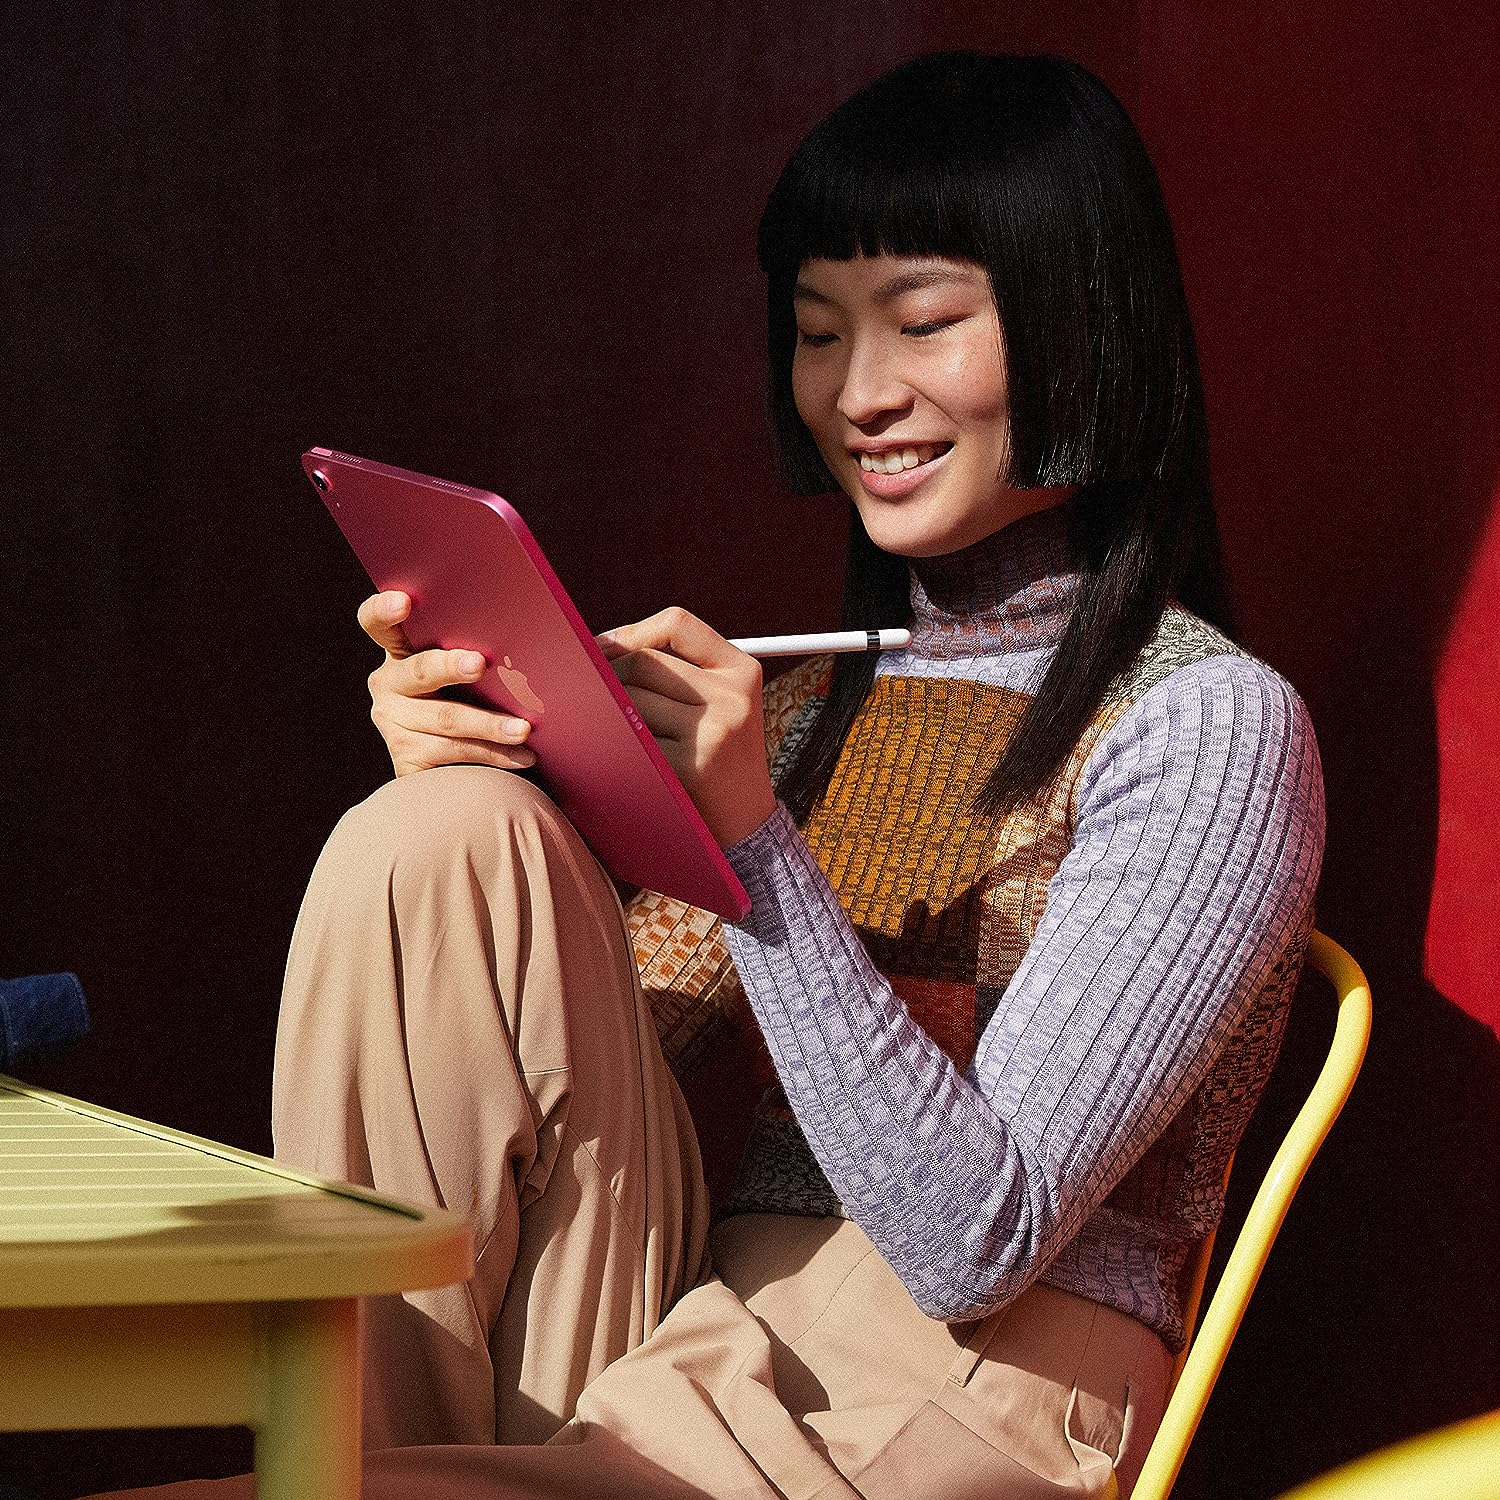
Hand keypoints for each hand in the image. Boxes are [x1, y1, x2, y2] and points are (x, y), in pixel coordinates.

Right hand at [357, 591, 536, 776]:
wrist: (455, 761)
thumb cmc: (472, 695)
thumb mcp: (465, 670)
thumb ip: (473, 651)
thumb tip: (522, 643)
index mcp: (400, 651)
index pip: (377, 623)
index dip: (384, 610)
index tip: (403, 601)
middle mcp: (388, 684)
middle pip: (421, 671)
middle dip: (451, 666)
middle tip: (478, 663)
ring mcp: (393, 723)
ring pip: (446, 719)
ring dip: (489, 725)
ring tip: (523, 729)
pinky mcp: (407, 758)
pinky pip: (454, 753)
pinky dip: (494, 754)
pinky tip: (522, 756)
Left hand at [598, 607, 776, 848]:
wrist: (747, 826)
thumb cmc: (720, 760)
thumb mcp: (722, 706)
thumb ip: (680, 673)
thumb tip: (601, 647)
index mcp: (742, 670)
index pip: (677, 625)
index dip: (631, 632)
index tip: (601, 649)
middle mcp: (734, 696)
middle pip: (645, 662)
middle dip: (608, 676)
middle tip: (590, 695)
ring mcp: (715, 731)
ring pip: (631, 700)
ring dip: (609, 713)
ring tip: (610, 730)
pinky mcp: (691, 765)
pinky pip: (631, 739)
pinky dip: (614, 743)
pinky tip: (618, 754)